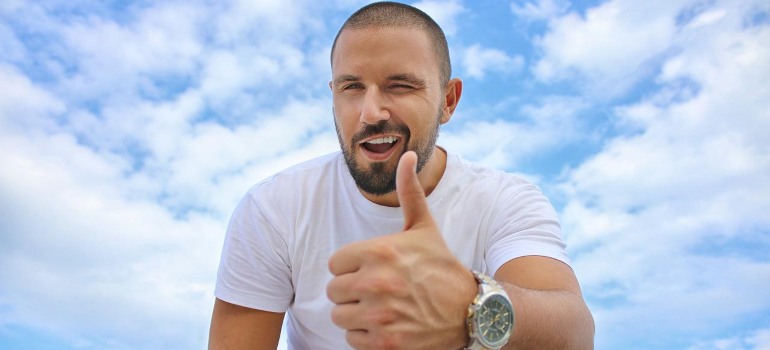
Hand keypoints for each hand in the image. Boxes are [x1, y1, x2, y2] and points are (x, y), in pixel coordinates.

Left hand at [327, 151, 476, 349]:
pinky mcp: (386, 343)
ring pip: (340, 317)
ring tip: (382, 308)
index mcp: (379, 251)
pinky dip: (366, 337)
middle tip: (377, 292)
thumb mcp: (424, 227)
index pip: (335, 263)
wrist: (472, 311)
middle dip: (352, 292)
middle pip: (334, 291)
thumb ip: (408, 191)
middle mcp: (376, 282)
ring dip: (357, 315)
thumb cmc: (442, 266)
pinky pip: (352, 340)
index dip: (352, 267)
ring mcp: (381, 315)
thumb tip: (407, 153)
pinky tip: (388, 326)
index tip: (372, 269)